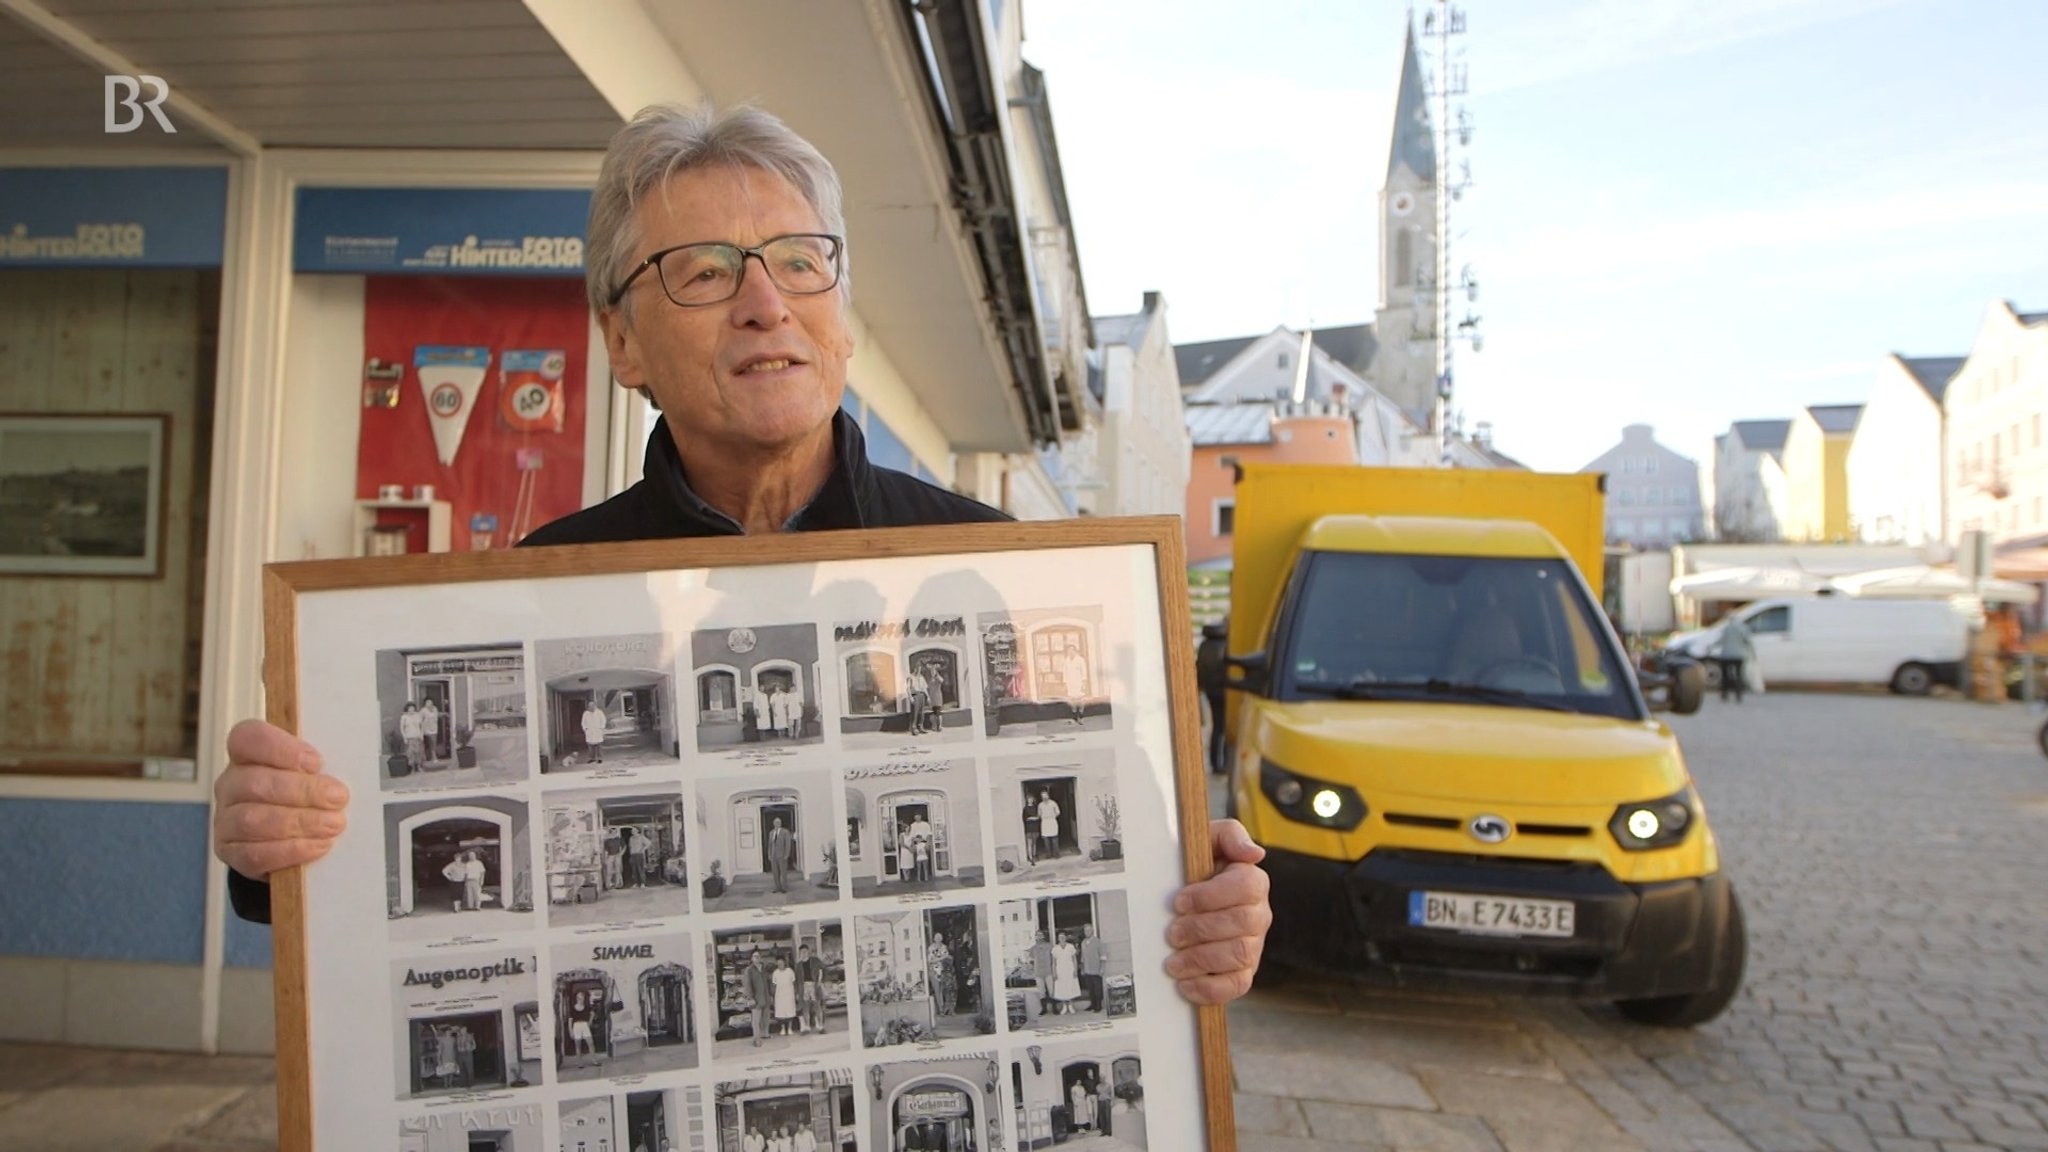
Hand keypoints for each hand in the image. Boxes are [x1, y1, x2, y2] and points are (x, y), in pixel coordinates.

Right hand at [212, 719, 348, 881]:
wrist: (287, 838)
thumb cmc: (304, 796)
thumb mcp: (313, 773)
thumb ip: (322, 766)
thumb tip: (354, 763)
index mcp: (248, 756)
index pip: (248, 738)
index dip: (280, 748)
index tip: (316, 762)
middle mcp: (231, 785)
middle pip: (255, 783)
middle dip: (302, 791)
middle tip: (338, 798)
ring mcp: (226, 820)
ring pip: (253, 820)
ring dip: (299, 822)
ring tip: (333, 825)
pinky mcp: (232, 852)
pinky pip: (255, 853)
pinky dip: (290, 850)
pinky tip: (318, 846)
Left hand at [1165, 819, 1270, 1004]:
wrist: (1187, 898)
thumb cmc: (1198, 867)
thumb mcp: (1209, 842)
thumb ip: (1230, 836)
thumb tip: (1253, 853)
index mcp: (1252, 881)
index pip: (1247, 887)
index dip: (1211, 895)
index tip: (1179, 901)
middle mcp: (1258, 915)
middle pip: (1242, 923)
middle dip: (1201, 929)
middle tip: (1172, 933)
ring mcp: (1253, 945)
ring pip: (1239, 955)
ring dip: (1201, 959)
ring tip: (1173, 961)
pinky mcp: (1243, 972)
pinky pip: (1236, 986)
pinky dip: (1209, 989)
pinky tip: (1185, 984)